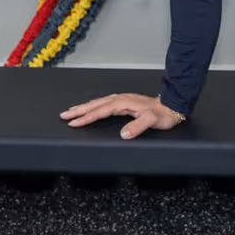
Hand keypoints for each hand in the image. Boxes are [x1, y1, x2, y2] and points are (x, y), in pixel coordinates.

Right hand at [61, 92, 184, 138]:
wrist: (171, 106)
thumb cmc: (162, 115)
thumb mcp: (152, 121)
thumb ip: (138, 126)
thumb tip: (123, 134)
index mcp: (123, 103)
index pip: (100, 111)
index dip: (86, 117)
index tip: (74, 123)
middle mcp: (120, 99)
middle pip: (95, 104)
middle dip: (78, 110)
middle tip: (63, 115)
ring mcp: (121, 100)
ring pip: (98, 102)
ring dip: (84, 107)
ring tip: (71, 111)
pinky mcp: (123, 102)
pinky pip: (103, 103)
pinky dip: (93, 105)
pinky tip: (90, 107)